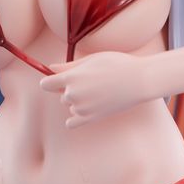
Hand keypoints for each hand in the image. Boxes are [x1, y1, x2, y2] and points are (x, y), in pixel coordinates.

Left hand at [40, 53, 163, 128]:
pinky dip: (76, 118)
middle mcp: (73, 94)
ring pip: (70, 107)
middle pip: (60, 95)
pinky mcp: (91, 118)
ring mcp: (82, 108)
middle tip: (91, 82)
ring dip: (78, 102)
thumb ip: (68, 66)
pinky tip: (86, 110)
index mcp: (71, 77)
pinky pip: (72, 123)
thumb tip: (50, 68)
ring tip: (97, 92)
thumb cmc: (117, 64)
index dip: (50, 81)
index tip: (57, 80)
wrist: (138, 80)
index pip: (45, 84)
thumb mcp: (91, 59)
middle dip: (70, 90)